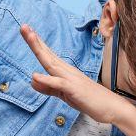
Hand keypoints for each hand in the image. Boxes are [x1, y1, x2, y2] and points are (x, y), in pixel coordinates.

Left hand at [19, 24, 135, 123]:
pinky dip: (46, 80)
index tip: (26, 31)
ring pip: (51, 63)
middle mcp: (67, 71)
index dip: (37, 43)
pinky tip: (35, 76)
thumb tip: (33, 79)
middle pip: (47, 54)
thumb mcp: (65, 94)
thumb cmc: (90, 100)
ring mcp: (71, 79)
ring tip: (29, 36)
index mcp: (65, 72)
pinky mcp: (74, 90)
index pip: (48, 55)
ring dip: (39, 50)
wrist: (112, 108)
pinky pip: (58, 84)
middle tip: (23, 27)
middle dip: (35, 41)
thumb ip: (49, 87)